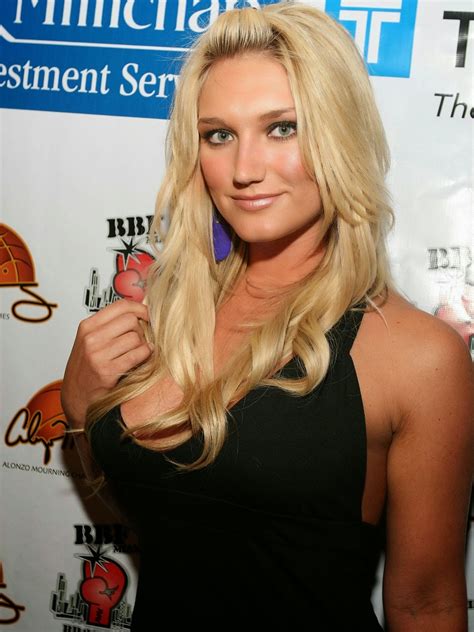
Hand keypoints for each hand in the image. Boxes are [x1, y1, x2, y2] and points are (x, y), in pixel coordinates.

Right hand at [61, 300, 151, 428]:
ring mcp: (98, 355)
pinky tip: (141, 360)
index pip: (121, 306)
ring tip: (138, 353)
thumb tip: (141, 310)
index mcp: (88, 326)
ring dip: (143, 345)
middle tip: (141, 340)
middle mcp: (91, 338)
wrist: (76, 398)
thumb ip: (111, 326)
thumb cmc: (87, 368)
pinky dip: (145, 356)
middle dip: (142, 329)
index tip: (148, 315)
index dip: (140, 308)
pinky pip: (138, 354)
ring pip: (136, 338)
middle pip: (131, 320)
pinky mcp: (108, 371)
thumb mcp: (92, 341)